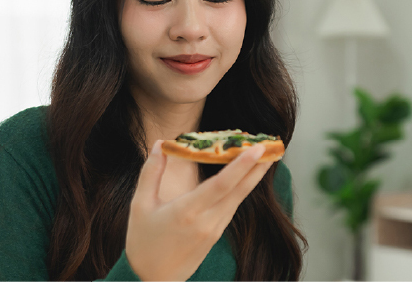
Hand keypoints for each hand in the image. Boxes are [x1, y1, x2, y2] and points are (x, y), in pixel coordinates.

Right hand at [125, 140, 271, 280]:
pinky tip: (246, 178)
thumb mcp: (140, 205)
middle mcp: (206, 221)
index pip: (220, 184)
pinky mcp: (216, 235)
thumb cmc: (143, 243)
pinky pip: (232, 207)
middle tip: (272, 146)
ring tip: (263, 156)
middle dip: (257, 167)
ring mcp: (214, 230)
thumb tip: (159, 144)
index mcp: (186, 212)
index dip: (241, 165)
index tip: (257, 148)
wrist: (152, 280)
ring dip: (252, 177)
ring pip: (238, 199)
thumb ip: (151, 173)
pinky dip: (241, 190)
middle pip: (238, 190)